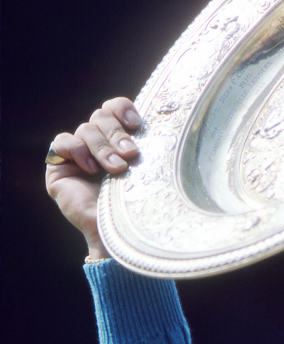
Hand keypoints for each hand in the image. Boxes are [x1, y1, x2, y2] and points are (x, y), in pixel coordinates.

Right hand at [45, 97, 140, 258]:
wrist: (117, 236)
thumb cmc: (138, 206)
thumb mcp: (148, 171)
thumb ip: (148, 145)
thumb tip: (166, 118)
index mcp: (118, 139)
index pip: (114, 107)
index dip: (122, 108)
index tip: (137, 124)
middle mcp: (97, 143)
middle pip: (100, 116)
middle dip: (116, 134)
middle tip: (131, 154)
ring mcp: (76, 155)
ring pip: (86, 128)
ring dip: (102, 148)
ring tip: (117, 170)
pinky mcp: (58, 167)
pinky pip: (61, 141)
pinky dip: (77, 150)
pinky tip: (90, 168)